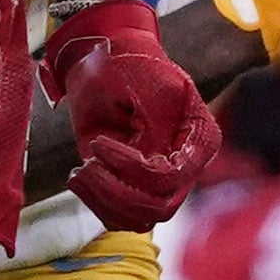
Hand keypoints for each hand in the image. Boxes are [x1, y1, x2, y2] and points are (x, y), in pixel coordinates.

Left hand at [41, 0, 219, 233]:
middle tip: (83, 166)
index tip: (98, 144)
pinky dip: (96, 205)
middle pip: (158, 206)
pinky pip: (121, 218)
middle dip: (114, 191)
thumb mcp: (143, 87)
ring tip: (78, 173)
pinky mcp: (135, 188)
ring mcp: (162, 182)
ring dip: (103, 201)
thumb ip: (154, 131)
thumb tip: (148, 168)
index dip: (132, 169)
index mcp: (200, 137)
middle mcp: (186, 166)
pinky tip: (78, 179)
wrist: (104, 60)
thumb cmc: (127, 64)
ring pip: (139, 219)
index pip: (172, 176)